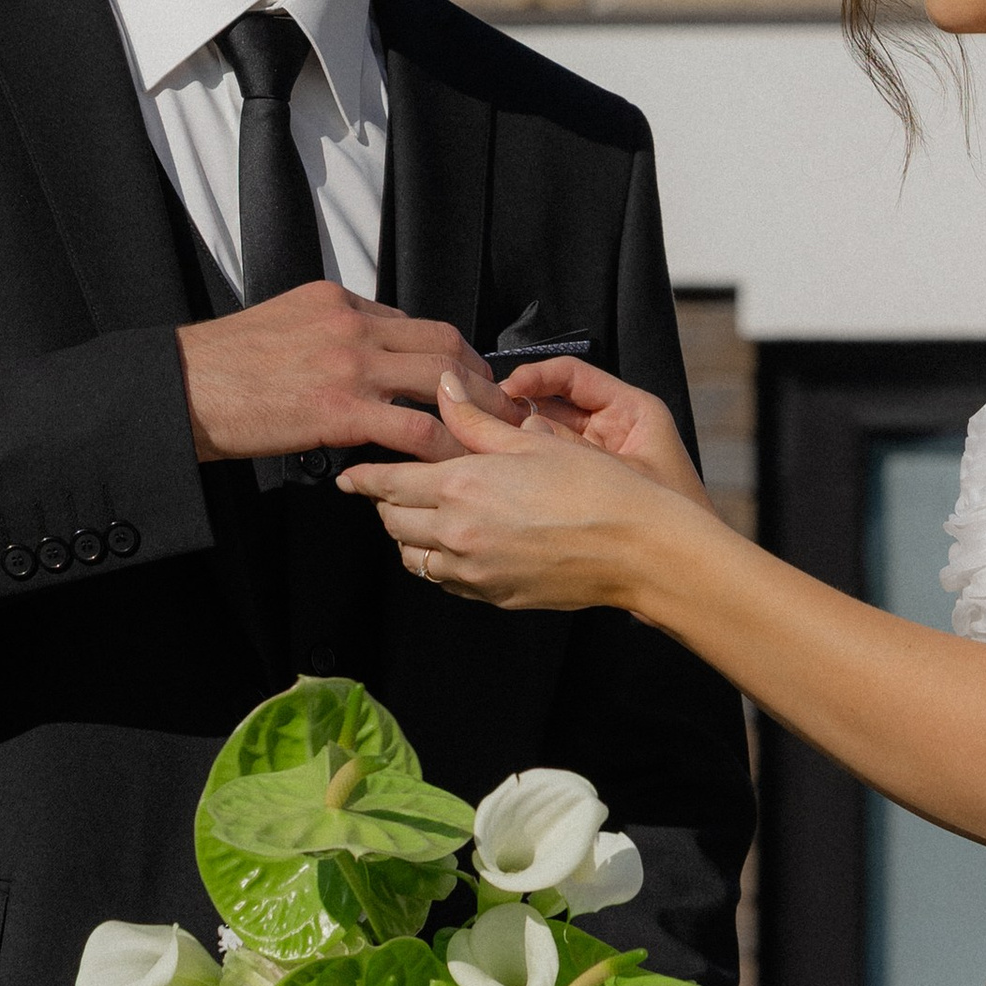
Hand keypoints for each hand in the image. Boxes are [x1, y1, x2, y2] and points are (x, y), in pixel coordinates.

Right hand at [176, 285, 514, 463]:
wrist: (183, 387)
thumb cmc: (221, 365)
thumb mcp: (280, 322)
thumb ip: (325, 331)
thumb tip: (357, 353)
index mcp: (338, 300)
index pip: (411, 323)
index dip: (445, 353)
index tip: (463, 378)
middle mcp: (353, 323)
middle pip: (442, 343)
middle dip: (478, 375)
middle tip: (501, 404)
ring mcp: (350, 364)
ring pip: (440, 380)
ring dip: (474, 411)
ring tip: (492, 438)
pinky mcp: (341, 409)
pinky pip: (414, 429)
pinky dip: (440, 448)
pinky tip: (450, 466)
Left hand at [339, 378, 691, 607]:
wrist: (636, 550)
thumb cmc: (594, 490)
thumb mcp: (533, 443)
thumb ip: (476, 421)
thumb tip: (445, 390)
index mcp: (462, 487)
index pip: (388, 484)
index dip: (363, 478)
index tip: (349, 476)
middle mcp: (458, 534)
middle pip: (392, 522)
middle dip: (384, 504)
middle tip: (389, 489)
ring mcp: (473, 571)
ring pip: (413, 557)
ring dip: (409, 536)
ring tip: (422, 517)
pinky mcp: (493, 596)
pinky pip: (445, 580)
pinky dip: (438, 561)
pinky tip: (457, 543)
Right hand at [499, 358, 710, 507]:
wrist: (688, 568)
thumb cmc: (675, 511)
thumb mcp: (619, 468)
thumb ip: (569, 447)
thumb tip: (521, 426)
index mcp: (630, 410)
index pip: (573, 376)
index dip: (538, 377)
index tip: (509, 387)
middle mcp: (611, 429)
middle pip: (551, 404)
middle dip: (516, 406)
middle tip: (481, 412)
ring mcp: (594, 459)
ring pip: (542, 436)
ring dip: (514, 438)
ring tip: (482, 441)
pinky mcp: (582, 487)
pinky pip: (546, 467)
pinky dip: (523, 466)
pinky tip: (499, 470)